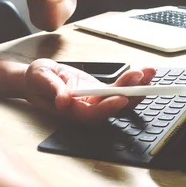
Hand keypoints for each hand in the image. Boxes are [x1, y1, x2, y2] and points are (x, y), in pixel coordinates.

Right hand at [23, 59, 155, 121]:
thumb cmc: (35, 79)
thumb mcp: (40, 78)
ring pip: (118, 98)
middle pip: (111, 107)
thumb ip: (52, 89)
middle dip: (129, 93)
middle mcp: (85, 109)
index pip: (91, 113)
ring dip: (135, 87)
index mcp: (70, 110)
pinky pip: (117, 88)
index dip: (107, 107)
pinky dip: (130, 81)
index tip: (121, 97)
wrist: (35, 78)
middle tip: (142, 79)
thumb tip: (63, 100)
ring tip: (150, 72)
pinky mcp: (98, 92)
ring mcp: (93, 101)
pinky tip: (143, 72)